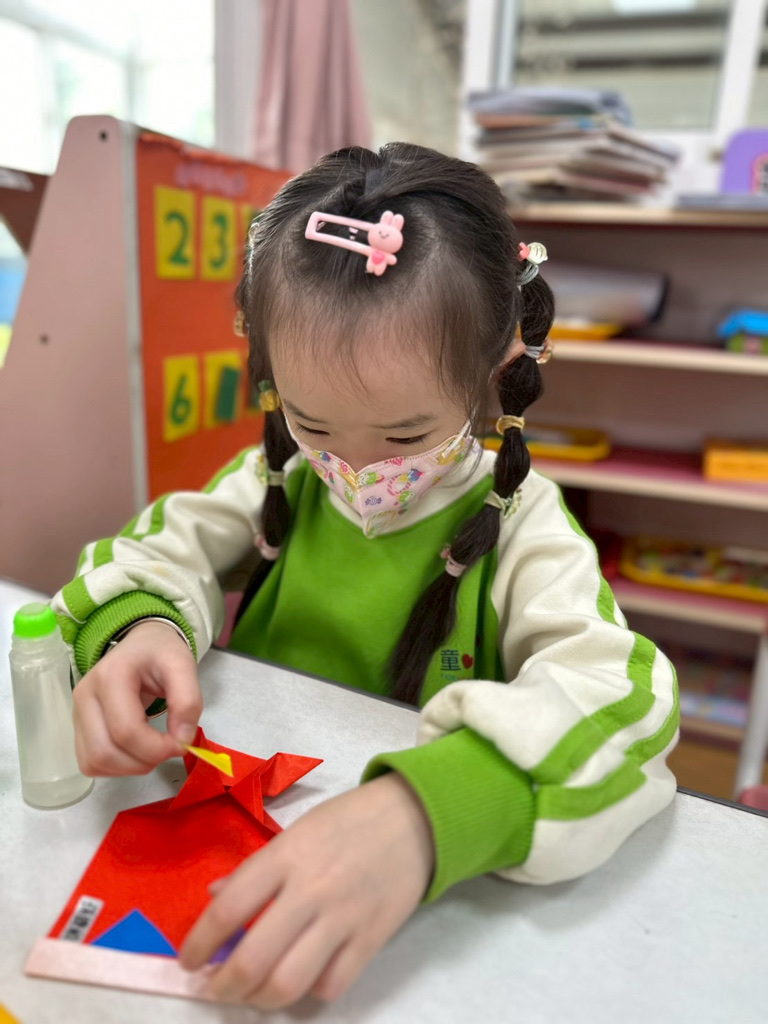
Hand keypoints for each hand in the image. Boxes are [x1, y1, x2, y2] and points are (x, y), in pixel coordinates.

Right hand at [73, 620, 202, 775]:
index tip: (181, 743)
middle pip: (105, 751)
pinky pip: (90, 762)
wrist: (141, 645)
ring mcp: (77, 713)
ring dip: (129, 767)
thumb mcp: (183, 665)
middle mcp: (85, 696)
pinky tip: (135, 751)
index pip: (126, 730)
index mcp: (110, 677)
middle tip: (168, 748)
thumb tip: (182, 740)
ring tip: (153, 749)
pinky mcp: (78, 728)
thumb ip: (188, 701)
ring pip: (94, 762)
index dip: (156, 748)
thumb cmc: (160, 654)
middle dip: (143, 761)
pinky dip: (116, 767)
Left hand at [180, 773, 435, 1007]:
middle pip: (254, 959)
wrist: (413, 817)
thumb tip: (215, 897)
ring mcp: (343, 917)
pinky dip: (310, 992)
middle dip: (224, 986)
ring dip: (260, 999)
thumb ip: (255, 867)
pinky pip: (332, 985)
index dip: (199, 942)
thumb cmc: (347, 820)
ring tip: (251, 995)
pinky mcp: (372, 938)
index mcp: (286, 856)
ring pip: (289, 983)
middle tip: (214, 989)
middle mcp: (310, 890)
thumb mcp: (296, 830)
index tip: (189, 961)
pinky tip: (303, 979)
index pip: (229, 908)